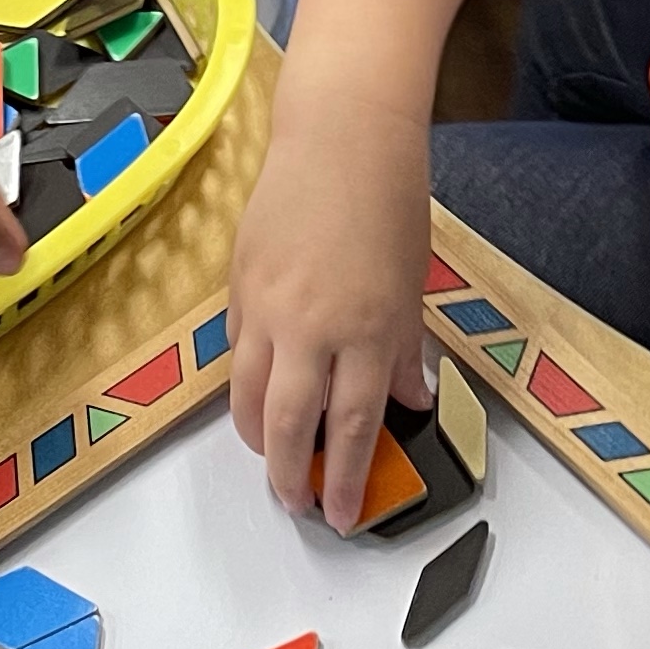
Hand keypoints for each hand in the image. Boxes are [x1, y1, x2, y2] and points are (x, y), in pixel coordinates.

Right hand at [226, 89, 437, 531]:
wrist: (340, 136)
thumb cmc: (388, 197)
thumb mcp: (413, 282)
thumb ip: (405, 348)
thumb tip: (408, 398)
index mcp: (368, 330)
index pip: (351, 427)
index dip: (343, 479)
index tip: (341, 513)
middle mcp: (313, 327)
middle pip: (290, 425)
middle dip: (290, 475)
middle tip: (296, 501)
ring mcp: (268, 307)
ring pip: (247, 396)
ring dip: (256, 437)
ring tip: (271, 456)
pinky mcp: (239, 285)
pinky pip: (236, 351)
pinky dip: (245, 381)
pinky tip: (258, 392)